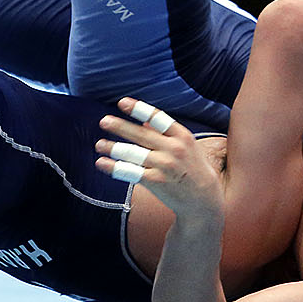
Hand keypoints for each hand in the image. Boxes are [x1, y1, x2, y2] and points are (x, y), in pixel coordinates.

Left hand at [96, 98, 224, 222]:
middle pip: (141, 135)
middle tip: (104, 121)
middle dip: (120, 127)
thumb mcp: (186, 147)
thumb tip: (144, 123)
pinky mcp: (157, 182)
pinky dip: (114, 167)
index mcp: (182, 136)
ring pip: (133, 153)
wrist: (203, 198)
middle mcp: (174, 149)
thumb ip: (166, 134)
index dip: (139, 109)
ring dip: (113, 148)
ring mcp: (165, 166)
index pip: (157, 118)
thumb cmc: (193, 168)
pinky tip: (101, 163)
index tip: (122, 103)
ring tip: (99, 144)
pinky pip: (131, 172)